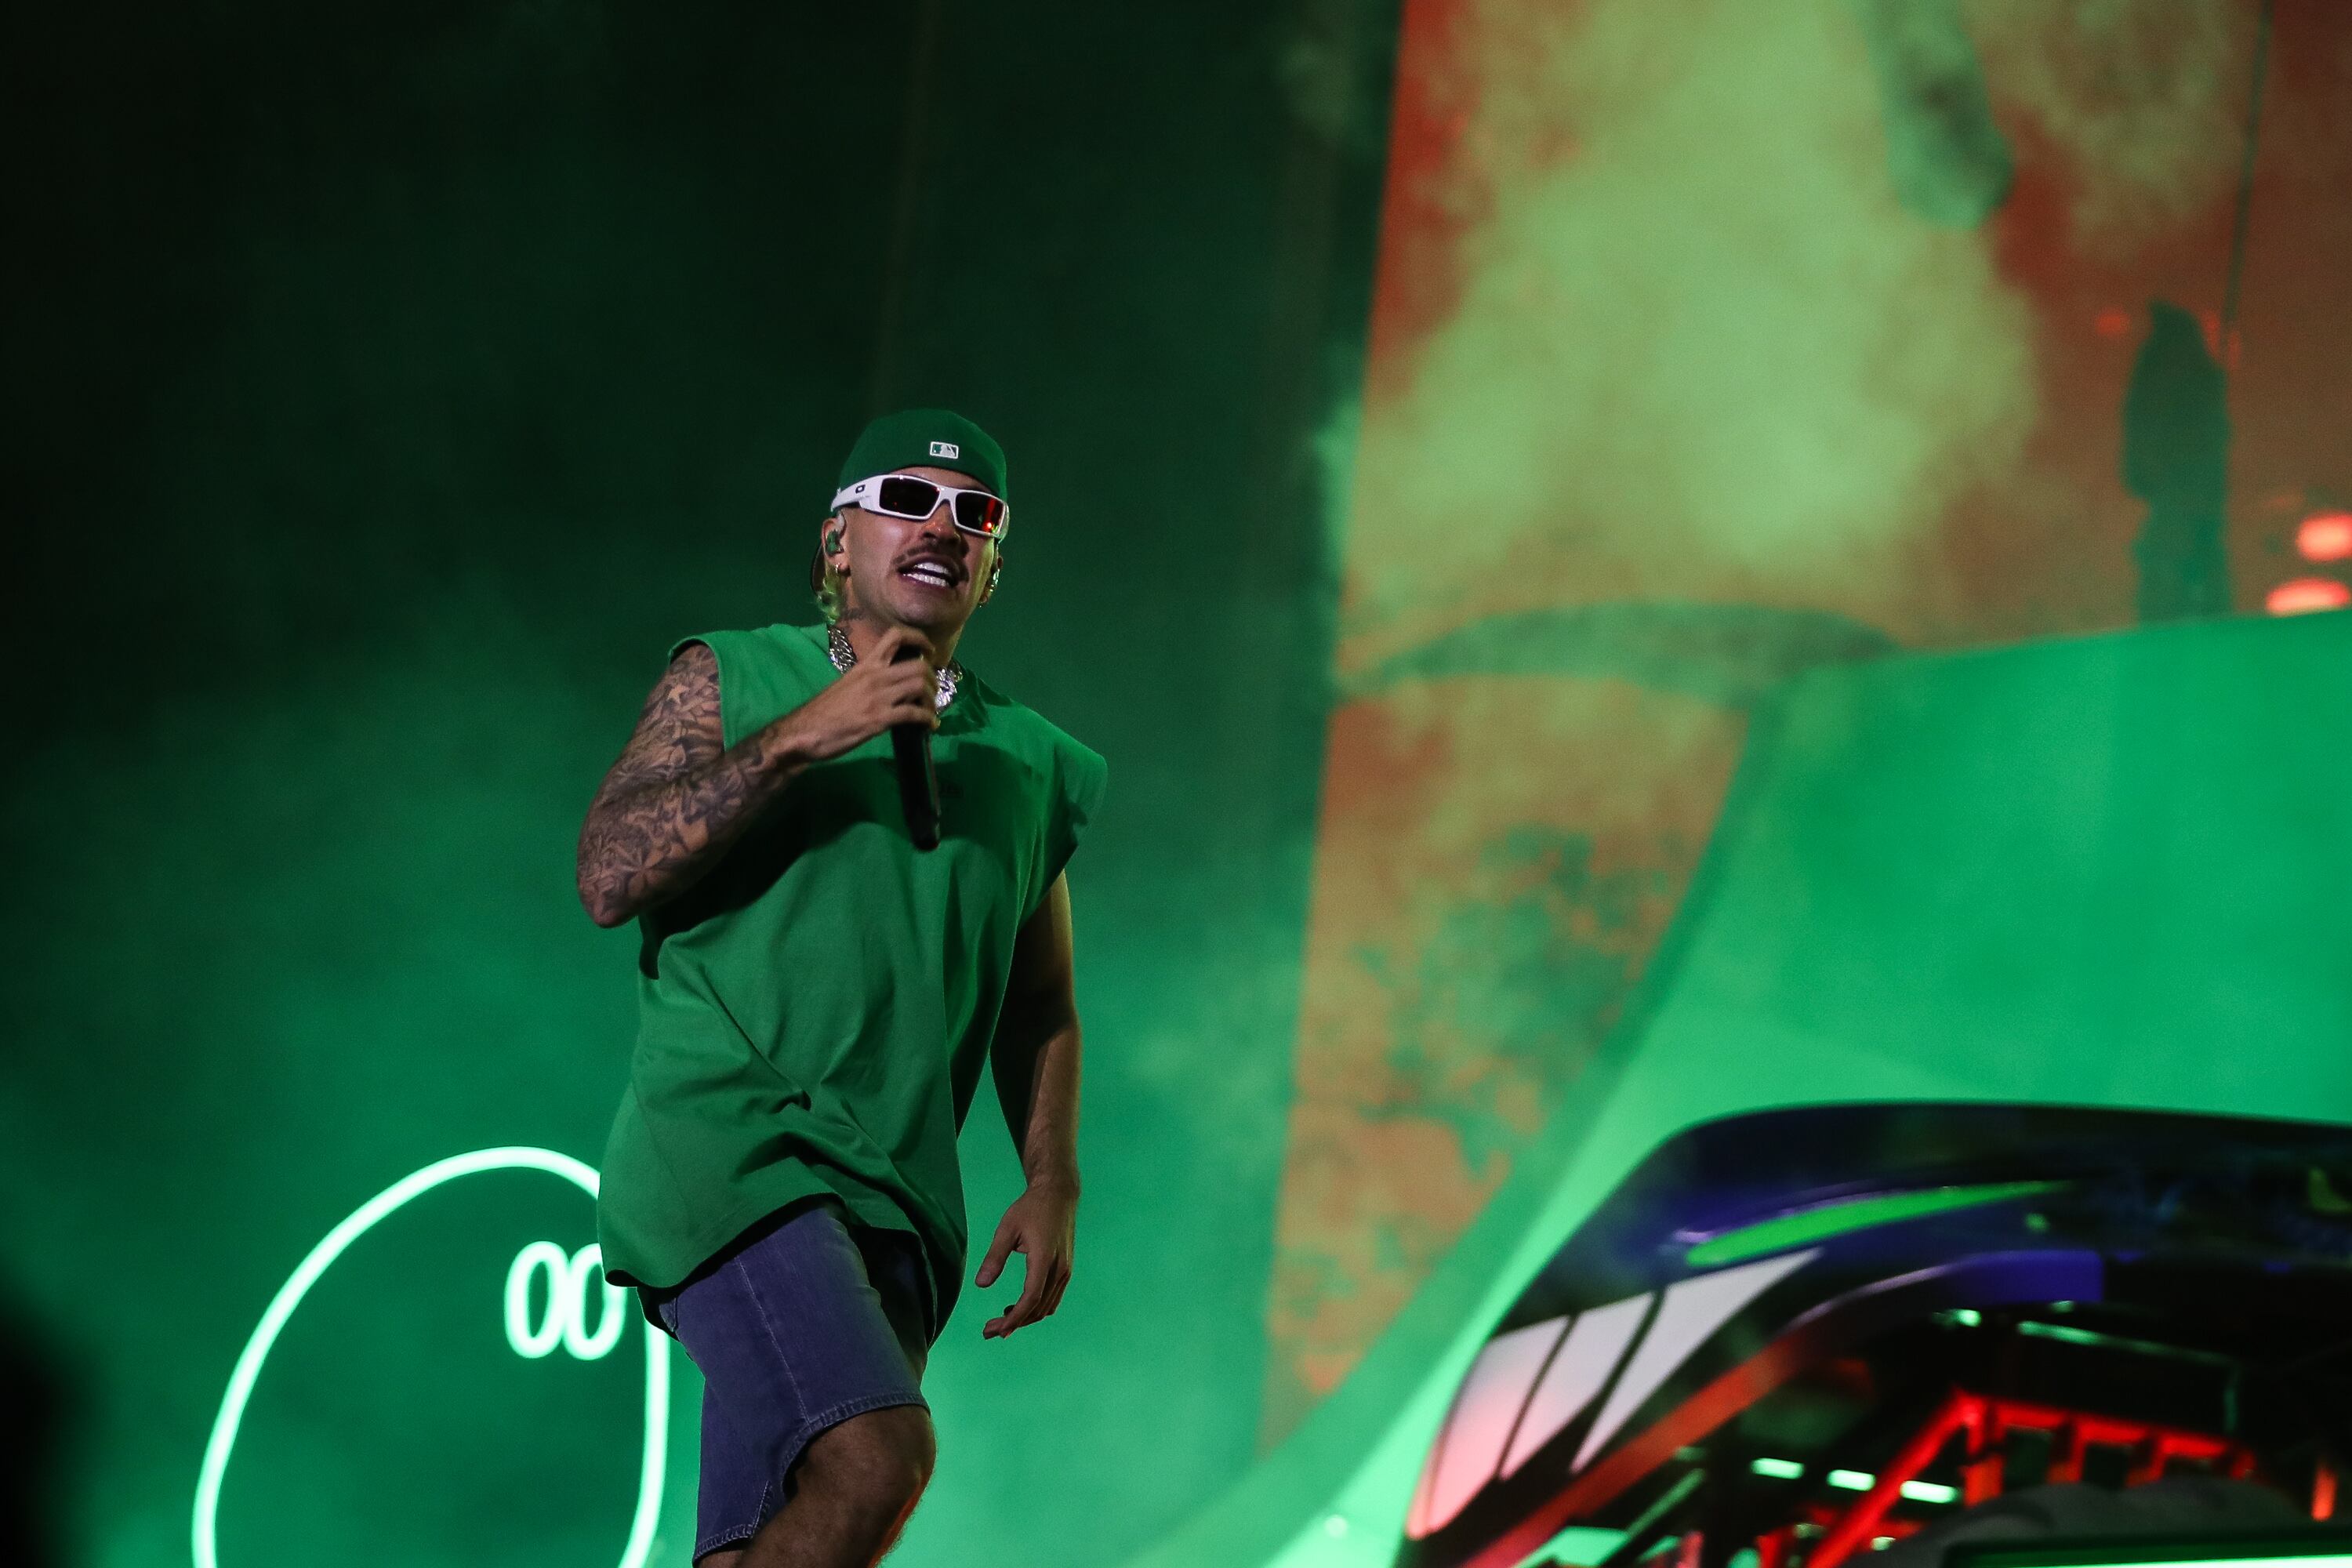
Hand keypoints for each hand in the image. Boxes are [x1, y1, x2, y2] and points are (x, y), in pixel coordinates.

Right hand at [775, 625, 937, 762]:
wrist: (804, 731)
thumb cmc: (823, 711)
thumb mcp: (847, 685)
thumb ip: (868, 680)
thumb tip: (889, 685)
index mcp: (865, 665)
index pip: (895, 637)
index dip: (919, 639)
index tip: (929, 651)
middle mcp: (874, 676)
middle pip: (918, 665)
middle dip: (932, 678)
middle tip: (932, 690)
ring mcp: (877, 697)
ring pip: (919, 685)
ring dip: (932, 698)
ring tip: (931, 709)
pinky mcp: (879, 719)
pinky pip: (914, 714)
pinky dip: (928, 719)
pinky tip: (930, 726)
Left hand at [975, 1179, 1075, 1339]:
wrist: (1058, 1194)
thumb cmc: (1030, 1209)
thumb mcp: (1007, 1229)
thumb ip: (994, 1257)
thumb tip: (981, 1284)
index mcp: (1043, 1259)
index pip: (1030, 1298)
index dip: (1014, 1318)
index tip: (996, 1330)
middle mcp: (1059, 1269)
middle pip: (1038, 1308)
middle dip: (1014, 1323)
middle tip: (989, 1330)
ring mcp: (1065, 1271)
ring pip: (1047, 1307)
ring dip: (1025, 1318)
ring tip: (1000, 1322)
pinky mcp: (1065, 1270)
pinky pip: (1052, 1298)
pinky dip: (1036, 1309)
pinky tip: (1019, 1308)